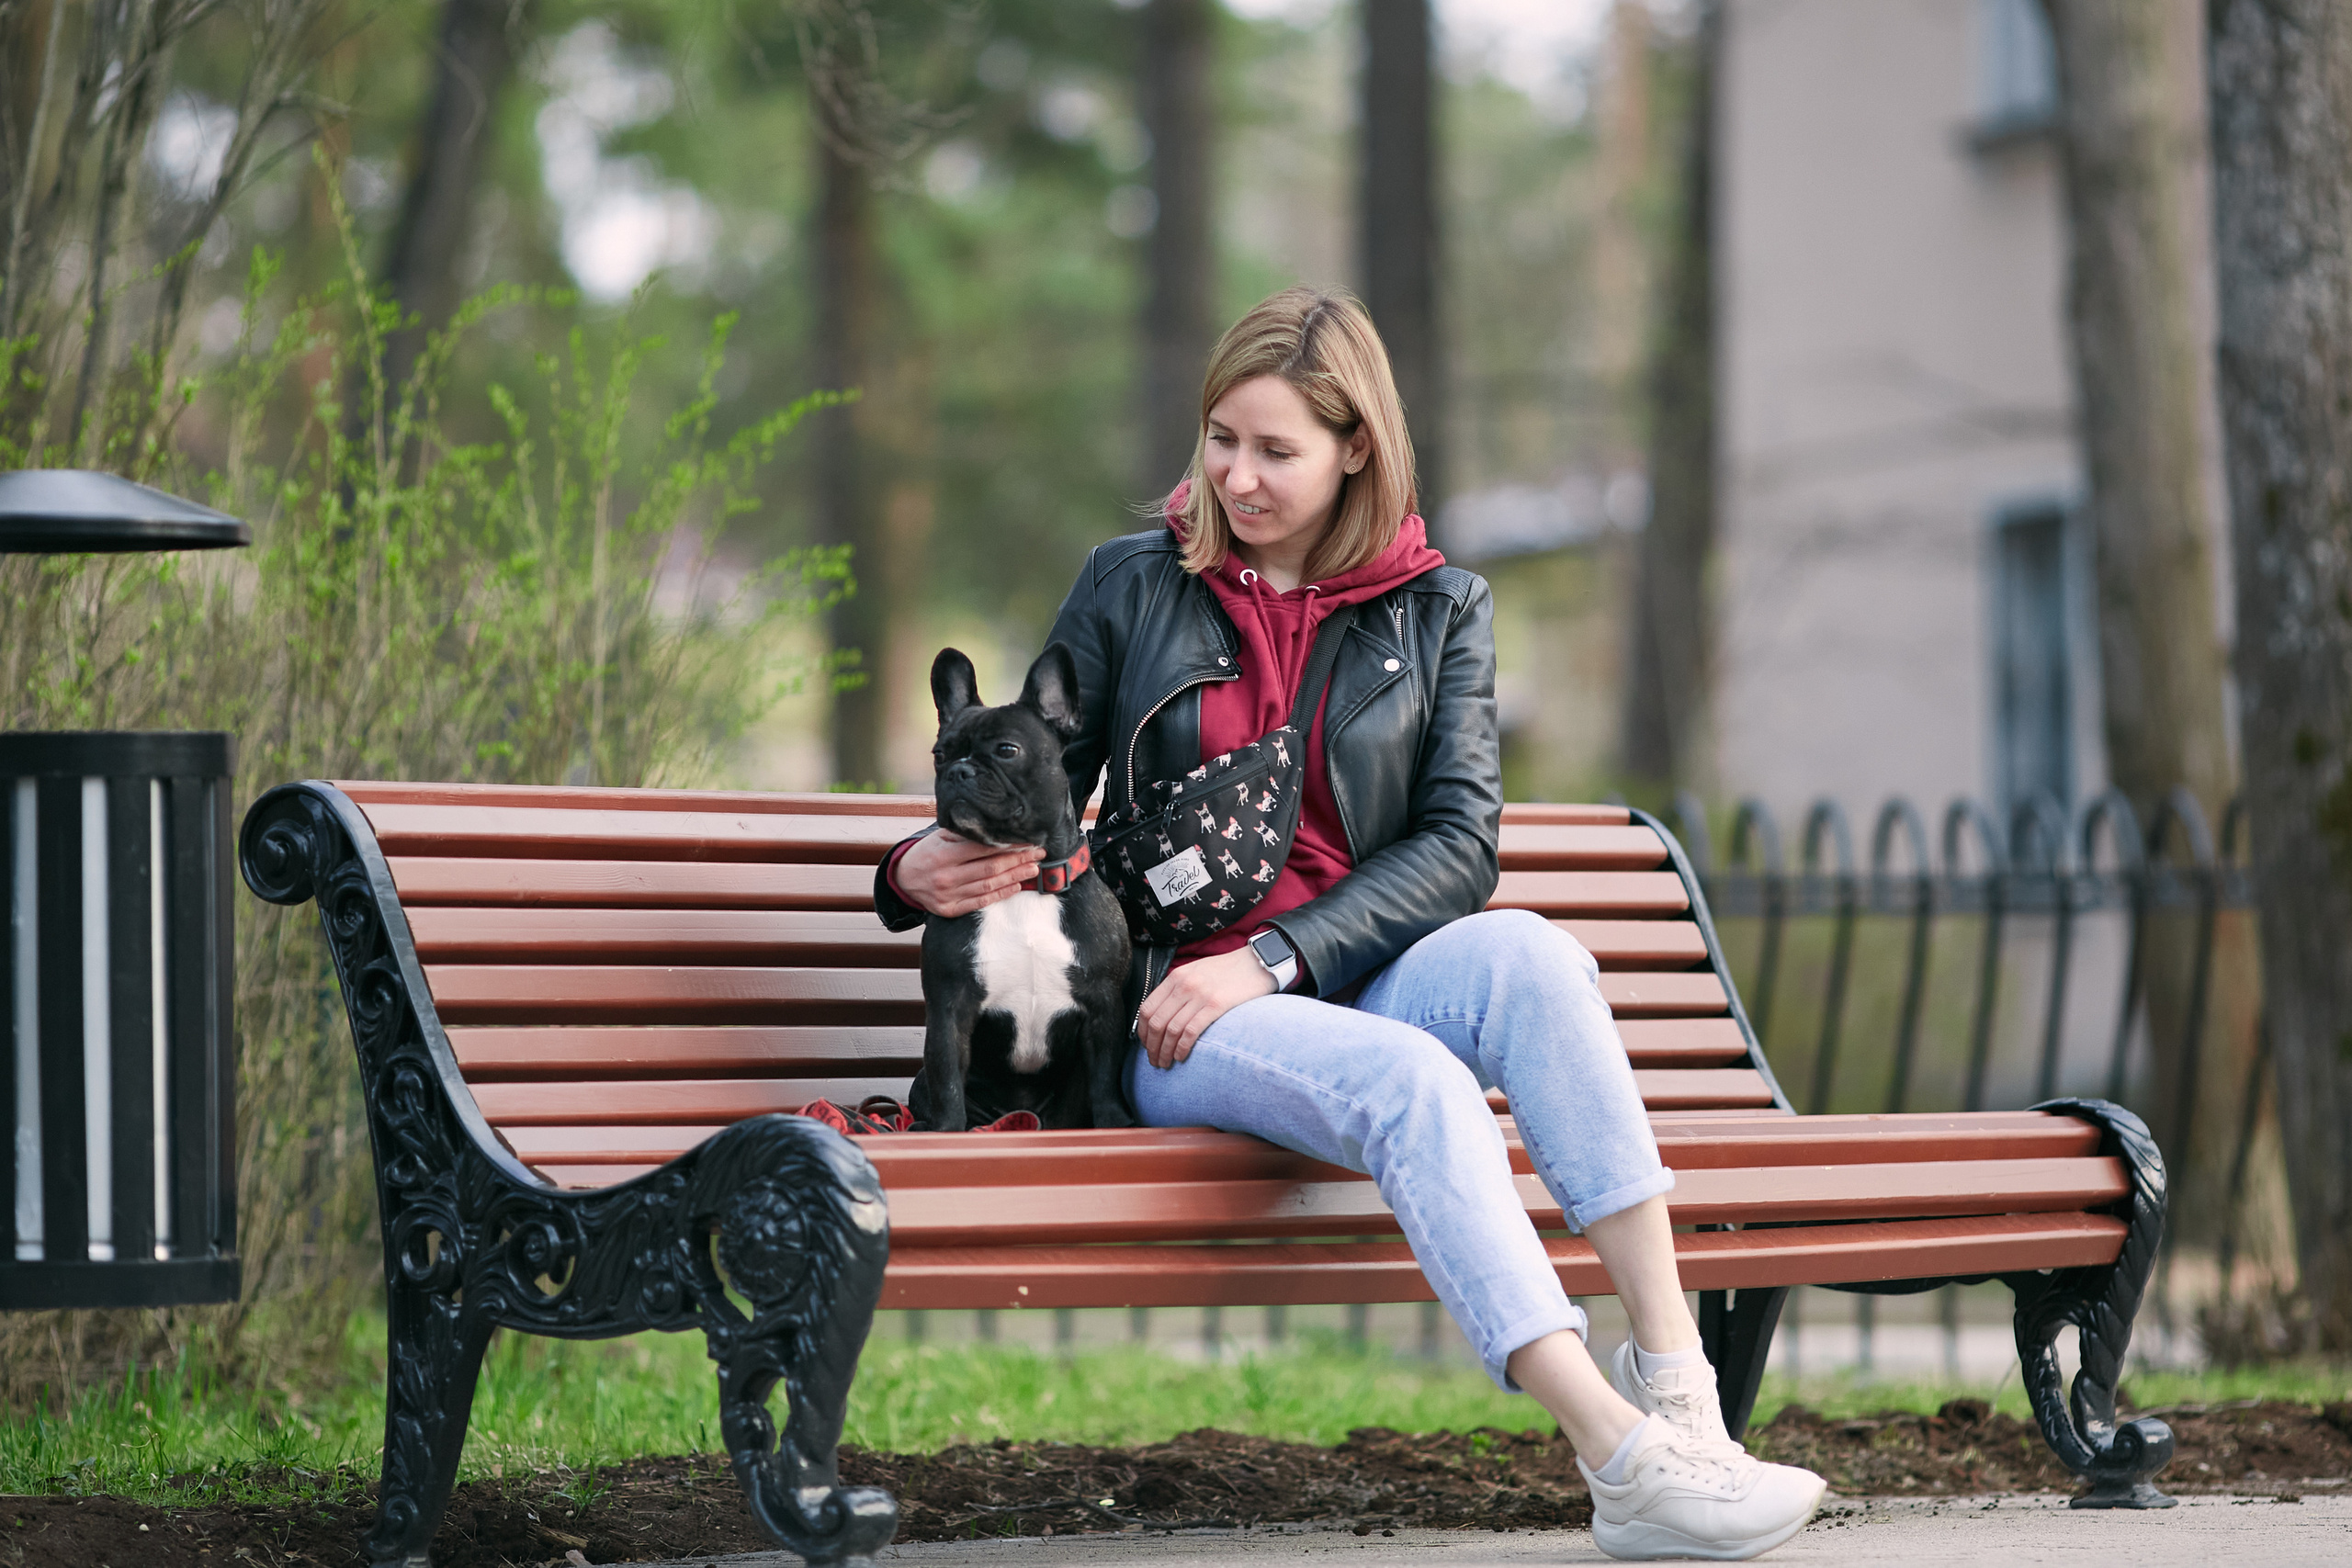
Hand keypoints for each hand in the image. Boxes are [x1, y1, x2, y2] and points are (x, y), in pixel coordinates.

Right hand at [893, 830, 1043, 916]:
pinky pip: (981, 901)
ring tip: (1032, 869)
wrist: (903, 878)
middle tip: (1038, 854)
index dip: (1008, 846)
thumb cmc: (926, 853)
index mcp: (943, 854)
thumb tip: (996, 828)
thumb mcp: (939, 836)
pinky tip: (1016, 886)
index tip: (1027, 841)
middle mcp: (946, 876)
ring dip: (1015, 877)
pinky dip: (1001, 894)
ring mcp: (948, 895)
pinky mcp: (949, 909)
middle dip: (1018, 860)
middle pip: (990, 868)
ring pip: (989, 886)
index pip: (983, 849)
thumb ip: (964, 834)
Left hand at [1137, 946, 1276, 1069]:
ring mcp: (1200, 994)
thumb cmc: (1228, 972)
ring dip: (1165, 1052)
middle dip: (1152, 1047)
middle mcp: (1184, 985)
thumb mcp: (1197, 972)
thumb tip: (1164, 1016)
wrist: (1257, 962)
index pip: (1147, 1008)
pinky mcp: (1217, 1005)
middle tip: (1155, 1061)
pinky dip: (1182, 1048)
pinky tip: (1181, 1057)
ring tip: (1166, 1064)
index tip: (1148, 1045)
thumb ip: (1179, 989)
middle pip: (1156, 1022)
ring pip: (1171, 1030)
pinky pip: (1190, 1032)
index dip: (1143, 1032)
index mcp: (1176, 977)